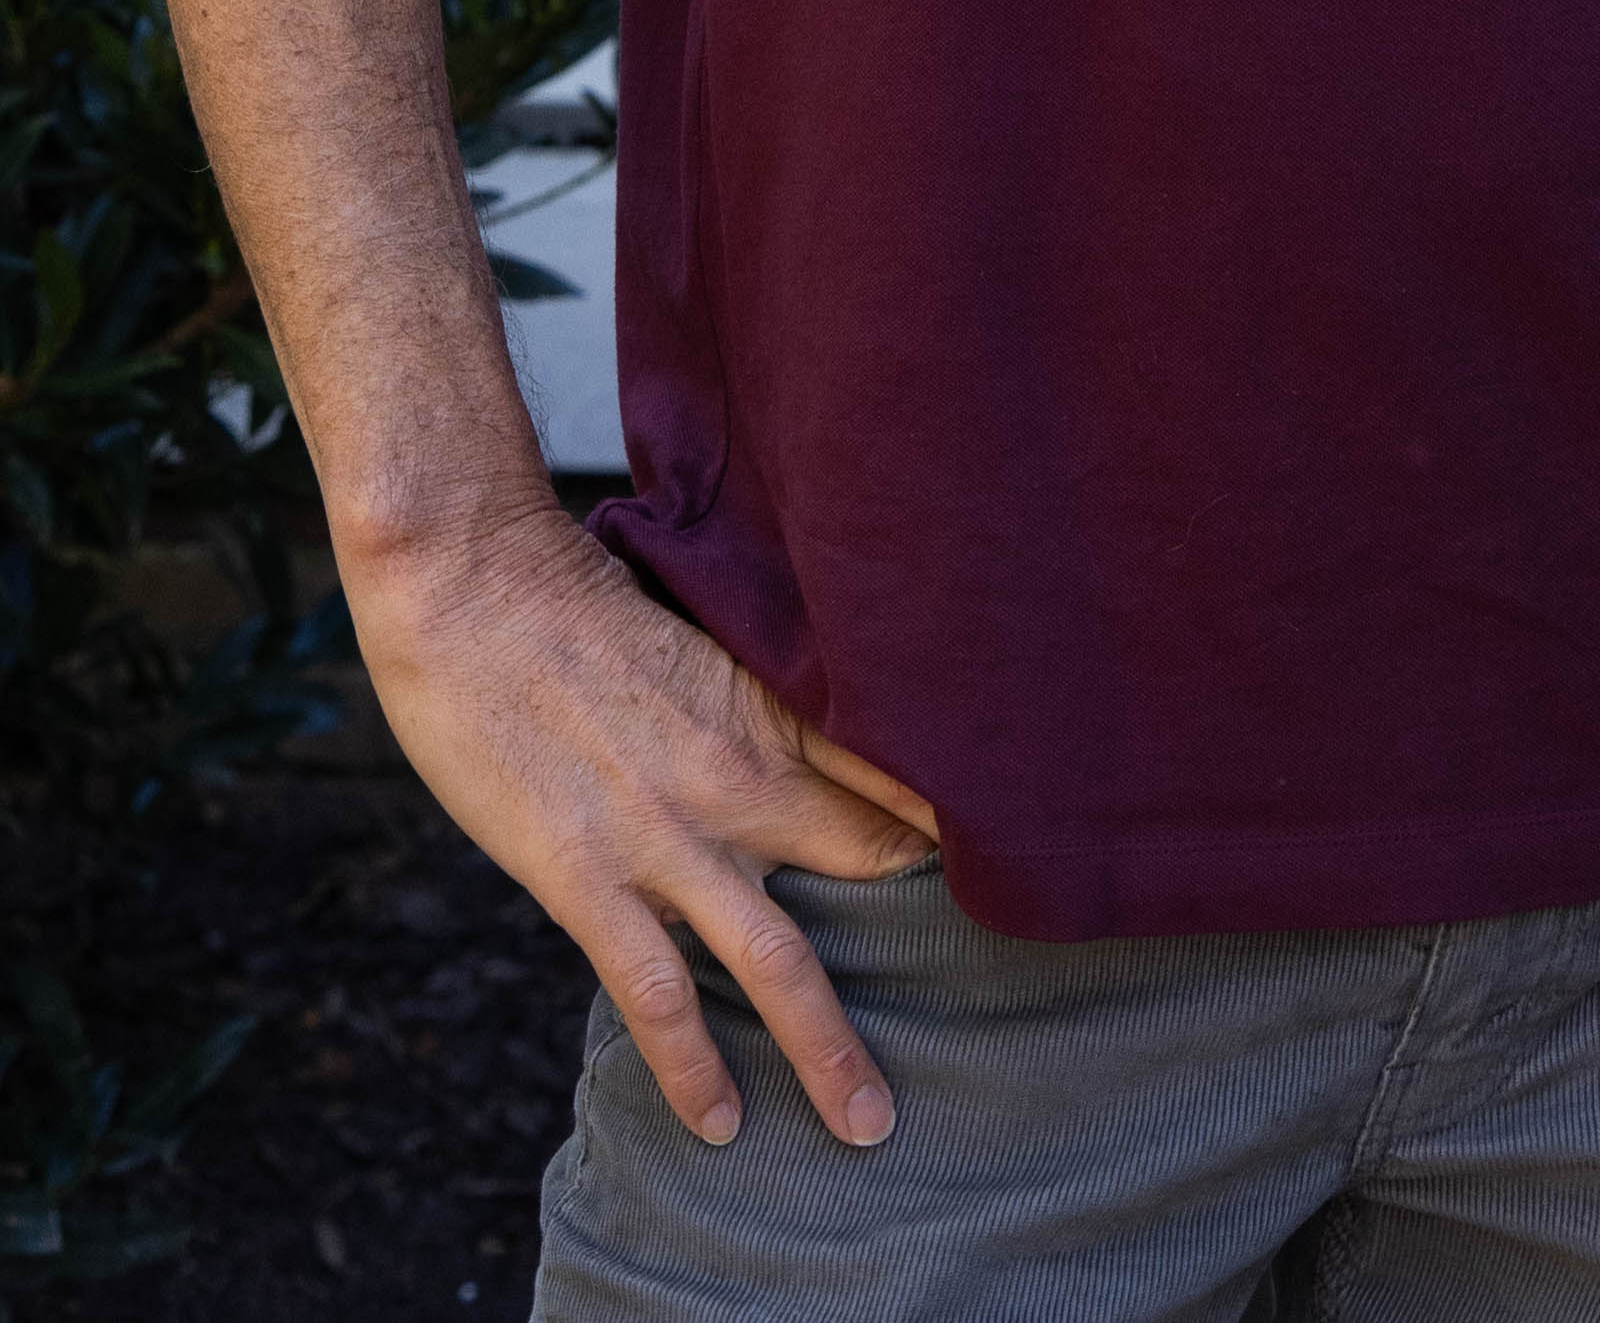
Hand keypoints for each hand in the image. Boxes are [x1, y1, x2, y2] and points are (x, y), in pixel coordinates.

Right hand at [347, 494, 942, 1148]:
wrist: (473, 582)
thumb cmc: (576, 595)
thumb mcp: (695, 632)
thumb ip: (747, 694)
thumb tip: (791, 727)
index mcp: (770, 704)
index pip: (896, 773)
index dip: (957, 826)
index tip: (1018, 867)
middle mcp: (740, 774)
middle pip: (866, 865)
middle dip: (925, 939)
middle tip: (979, 1012)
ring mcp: (667, 832)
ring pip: (778, 958)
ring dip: (828, 1047)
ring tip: (868, 1124)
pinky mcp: (588, 875)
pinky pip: (657, 990)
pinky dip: (693, 1062)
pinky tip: (719, 1121)